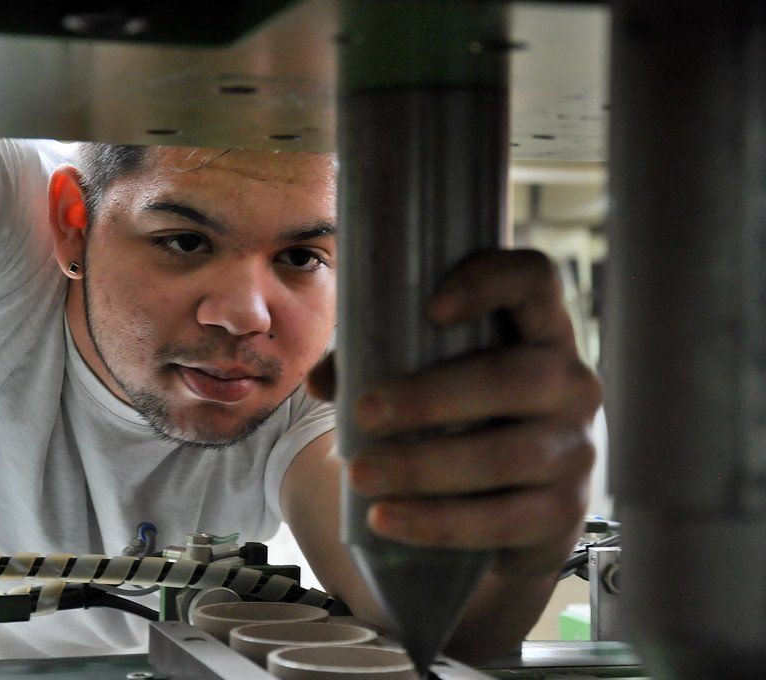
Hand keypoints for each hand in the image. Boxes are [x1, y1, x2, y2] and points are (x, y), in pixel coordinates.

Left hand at [309, 249, 602, 577]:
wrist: (503, 519)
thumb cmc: (459, 424)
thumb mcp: (424, 383)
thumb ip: (373, 367)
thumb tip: (319, 380)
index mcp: (537, 331)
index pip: (534, 280)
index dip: (491, 281)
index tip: (432, 307)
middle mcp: (571, 382)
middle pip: (515, 377)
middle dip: (432, 397)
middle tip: (364, 414)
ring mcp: (576, 449)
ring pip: (506, 455)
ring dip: (424, 467)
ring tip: (360, 475)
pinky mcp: (565, 512)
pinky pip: (504, 520)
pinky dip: (438, 522)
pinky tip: (386, 520)